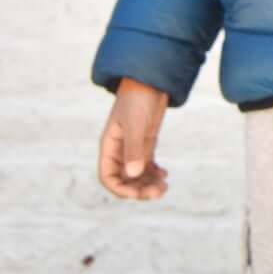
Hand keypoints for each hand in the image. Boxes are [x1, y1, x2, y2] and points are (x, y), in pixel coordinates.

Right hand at [98, 76, 170, 200]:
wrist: (151, 80)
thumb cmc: (138, 98)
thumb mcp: (135, 124)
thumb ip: (133, 149)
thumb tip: (132, 175)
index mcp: (109, 146)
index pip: (108, 176)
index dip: (121, 189)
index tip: (139, 194)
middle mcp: (119, 150)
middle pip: (124, 179)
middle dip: (139, 189)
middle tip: (160, 191)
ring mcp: (132, 147)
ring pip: (137, 174)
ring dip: (148, 183)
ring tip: (165, 186)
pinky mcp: (145, 143)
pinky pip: (146, 165)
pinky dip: (154, 173)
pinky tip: (164, 174)